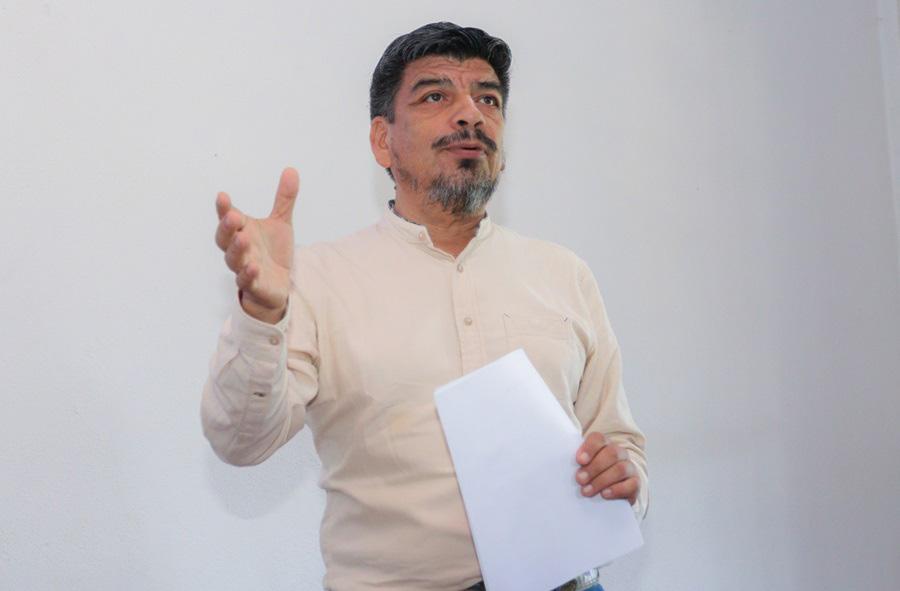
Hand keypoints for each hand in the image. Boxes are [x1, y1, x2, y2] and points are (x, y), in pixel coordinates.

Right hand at [215, 167, 298, 323]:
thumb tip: (291, 170)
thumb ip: (284, 199)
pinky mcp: (253, 285)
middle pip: (225, 238)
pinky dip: (248, 274)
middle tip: (233, 215)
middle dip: (227, 227)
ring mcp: (243, 267)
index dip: (224, 208)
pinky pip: (246, 280)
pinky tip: (253, 266)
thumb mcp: (281, 223)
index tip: (223, 196)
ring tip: (244, 239)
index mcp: (242, 231)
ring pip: (233, 259)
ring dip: (237, 249)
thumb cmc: (272, 252)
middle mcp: (239, 248)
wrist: (279, 284)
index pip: (228, 218)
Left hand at [575, 432, 638, 504]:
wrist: (611, 492)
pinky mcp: (635, 484)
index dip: (589, 448)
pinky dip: (616, 489)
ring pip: (620, 469)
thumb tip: (560, 466)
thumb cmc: (591, 476)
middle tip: (579, 479)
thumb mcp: (582, 467)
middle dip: (594, 467)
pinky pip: (631, 484)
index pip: (599, 439)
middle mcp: (619, 453)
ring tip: (587, 491)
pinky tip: (604, 494)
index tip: (579, 460)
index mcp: (604, 445)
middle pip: (611, 453)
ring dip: (601, 480)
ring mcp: (629, 467)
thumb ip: (576, 463)